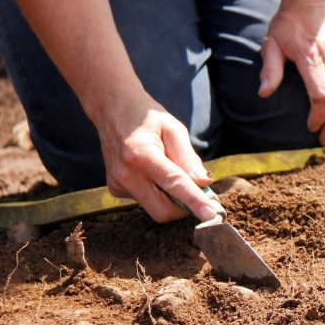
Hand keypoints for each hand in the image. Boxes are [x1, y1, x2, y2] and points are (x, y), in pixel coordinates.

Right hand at [94, 94, 217, 222]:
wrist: (112, 110)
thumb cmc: (147, 117)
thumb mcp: (174, 129)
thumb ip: (188, 157)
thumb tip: (203, 182)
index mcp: (140, 154)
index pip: (173, 185)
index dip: (194, 202)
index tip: (211, 215)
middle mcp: (125, 173)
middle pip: (162, 210)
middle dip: (185, 207)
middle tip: (199, 192)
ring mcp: (118, 183)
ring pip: (154, 208)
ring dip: (171, 198)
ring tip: (170, 169)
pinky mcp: (115, 189)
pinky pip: (144, 200)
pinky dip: (157, 192)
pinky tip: (152, 170)